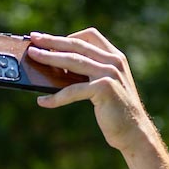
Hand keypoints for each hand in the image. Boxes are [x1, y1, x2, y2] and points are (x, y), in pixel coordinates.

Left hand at [27, 28, 150, 153]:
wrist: (134, 131)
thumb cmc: (115, 111)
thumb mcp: (104, 86)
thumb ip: (89, 74)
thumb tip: (58, 69)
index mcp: (115, 57)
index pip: (90, 36)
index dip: (68, 36)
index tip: (49, 39)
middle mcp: (113, 61)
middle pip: (77, 45)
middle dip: (52, 41)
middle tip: (34, 39)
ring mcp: (109, 73)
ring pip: (73, 61)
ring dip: (50, 58)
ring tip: (34, 57)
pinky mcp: (104, 88)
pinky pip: (72, 90)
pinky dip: (55, 97)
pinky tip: (42, 101)